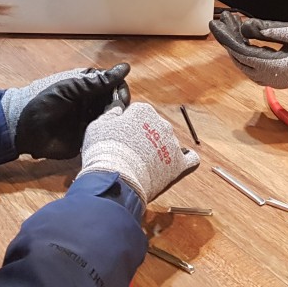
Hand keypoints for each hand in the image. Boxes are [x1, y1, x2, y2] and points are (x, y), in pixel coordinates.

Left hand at [0, 64, 130, 159]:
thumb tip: (125, 68)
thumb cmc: (44, 101)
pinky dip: (107, 136)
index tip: (121, 100)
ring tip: (110, 127)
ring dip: (115, 122)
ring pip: (112, 120)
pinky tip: (107, 138)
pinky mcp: (85, 139)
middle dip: (119, 108)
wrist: (22, 128)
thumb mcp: (71, 88)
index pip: (114, 86)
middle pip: (115, 104)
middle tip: (115, 115)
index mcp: (88, 87)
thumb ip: (97, 81)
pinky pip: (102, 137)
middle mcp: (91, 104)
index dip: (121, 91)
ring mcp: (89, 122)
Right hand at [77, 102, 199, 203]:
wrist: (116, 178)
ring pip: (168, 143)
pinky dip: (185, 160)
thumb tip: (117, 110)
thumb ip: (110, 114)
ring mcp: (172, 143)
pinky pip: (190, 158)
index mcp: (143, 111)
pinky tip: (177, 165)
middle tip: (130, 153)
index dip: (128, 126)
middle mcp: (161, 123)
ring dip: (159, 151)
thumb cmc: (104, 152)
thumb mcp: (97, 127)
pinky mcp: (178, 163)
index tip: (121, 137)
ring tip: (143, 166)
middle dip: (145, 138)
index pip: (138, 113)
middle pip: (155, 128)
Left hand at [209, 11, 287, 90]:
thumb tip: (250, 28)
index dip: (228, 40)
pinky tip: (242, 41)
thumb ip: (273, 32)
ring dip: (235, 47)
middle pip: (240, 60)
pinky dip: (244, 53)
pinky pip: (253, 66)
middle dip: (228, 40)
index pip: (242, 54)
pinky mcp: (275, 77)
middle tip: (221, 22)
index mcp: (274, 68)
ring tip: (229, 28)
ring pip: (244, 65)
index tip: (219, 26)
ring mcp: (272, 79)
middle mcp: (269, 77)